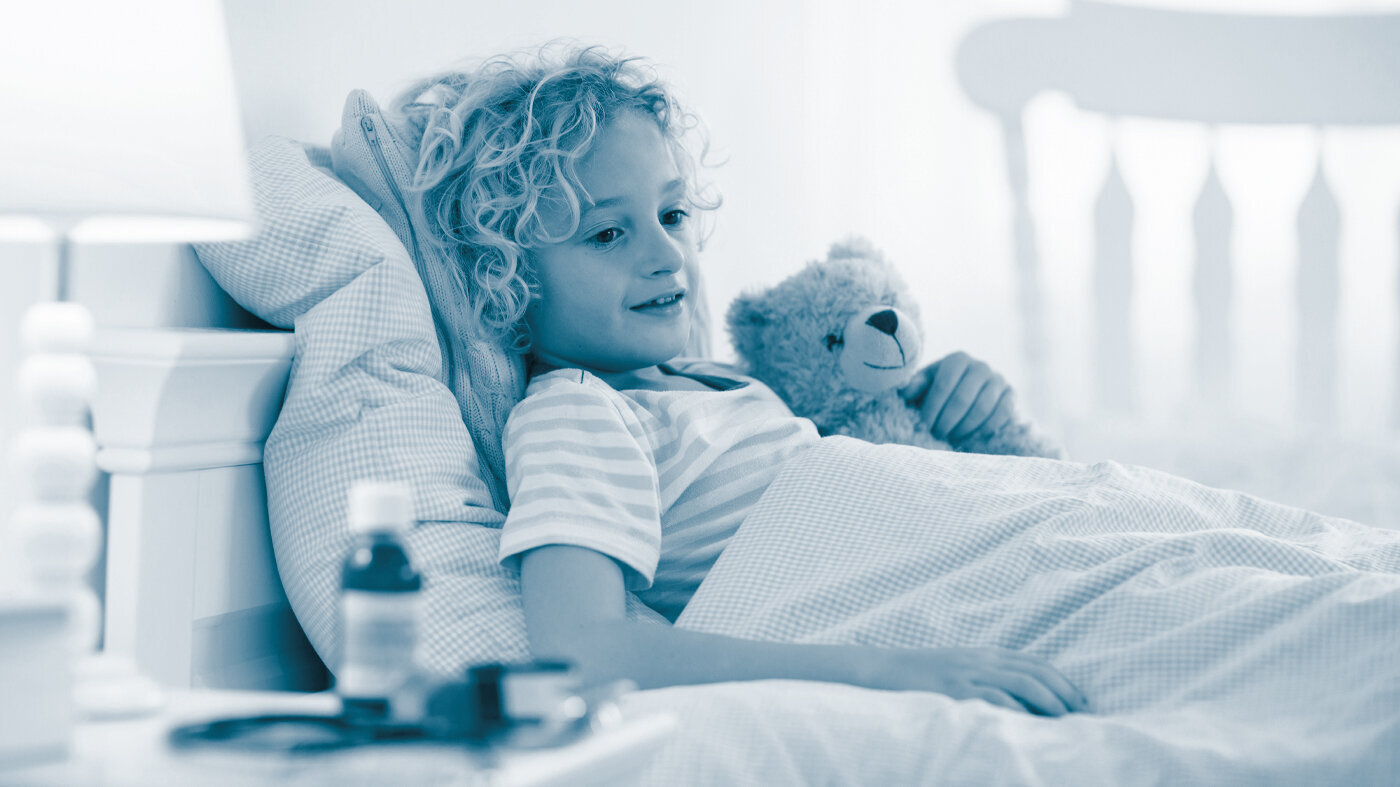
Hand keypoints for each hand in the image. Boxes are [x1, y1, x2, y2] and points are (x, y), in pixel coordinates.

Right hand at [856, 646, 1090, 715]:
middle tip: (1083, 715)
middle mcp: (982, 661)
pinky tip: (1029, 725)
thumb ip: (986, 678)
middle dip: (1064, 692)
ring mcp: (968, 674)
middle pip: (1036, 672)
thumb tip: (1020, 701)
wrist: (881, 669)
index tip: (1083, 702)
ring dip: (1049, 701)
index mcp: (985, 655)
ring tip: (1065, 720)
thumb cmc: (920, 676)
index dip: (1064, 681)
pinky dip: (1016, 711)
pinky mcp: (955, 689)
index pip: (1035, 663)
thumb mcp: (958, 669)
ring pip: (1022, 682)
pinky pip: (993, 698)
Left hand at [899, 351, 1015, 442]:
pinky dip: (983, 429)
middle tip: (937, 435)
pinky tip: (970, 436)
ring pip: (981, 408)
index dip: (932, 409)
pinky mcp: (1011, 394)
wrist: (969, 395)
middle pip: (962, 398)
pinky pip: (1001, 415)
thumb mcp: (924, 386)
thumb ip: (914, 386)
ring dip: (964, 428)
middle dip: (946, 421)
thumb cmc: (939, 392)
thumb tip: (905, 391)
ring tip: (951, 437)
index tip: (924, 425)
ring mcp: (998, 379)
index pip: (943, 385)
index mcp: (957, 359)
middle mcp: (980, 365)